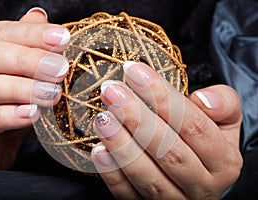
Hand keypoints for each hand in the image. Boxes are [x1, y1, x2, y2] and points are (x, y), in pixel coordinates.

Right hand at [0, 8, 69, 168]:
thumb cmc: (7, 107)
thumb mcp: (21, 77)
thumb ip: (27, 48)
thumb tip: (40, 16)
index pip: (1, 33)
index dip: (33, 34)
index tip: (63, 38)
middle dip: (28, 60)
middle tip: (60, 69)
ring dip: (21, 88)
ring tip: (51, 94)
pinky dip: (6, 116)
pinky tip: (30, 115)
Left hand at [91, 62, 242, 198]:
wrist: (198, 176)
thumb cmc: (206, 142)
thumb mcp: (225, 121)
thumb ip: (224, 104)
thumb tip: (203, 100)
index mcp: (224, 161)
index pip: (194, 125)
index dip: (163, 97)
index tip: (134, 71)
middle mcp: (202, 186)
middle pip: (170, 151)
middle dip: (138, 118)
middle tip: (112, 92)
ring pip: (148, 177)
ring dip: (122, 146)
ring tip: (103, 118)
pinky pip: (128, 195)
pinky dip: (113, 174)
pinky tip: (99, 150)